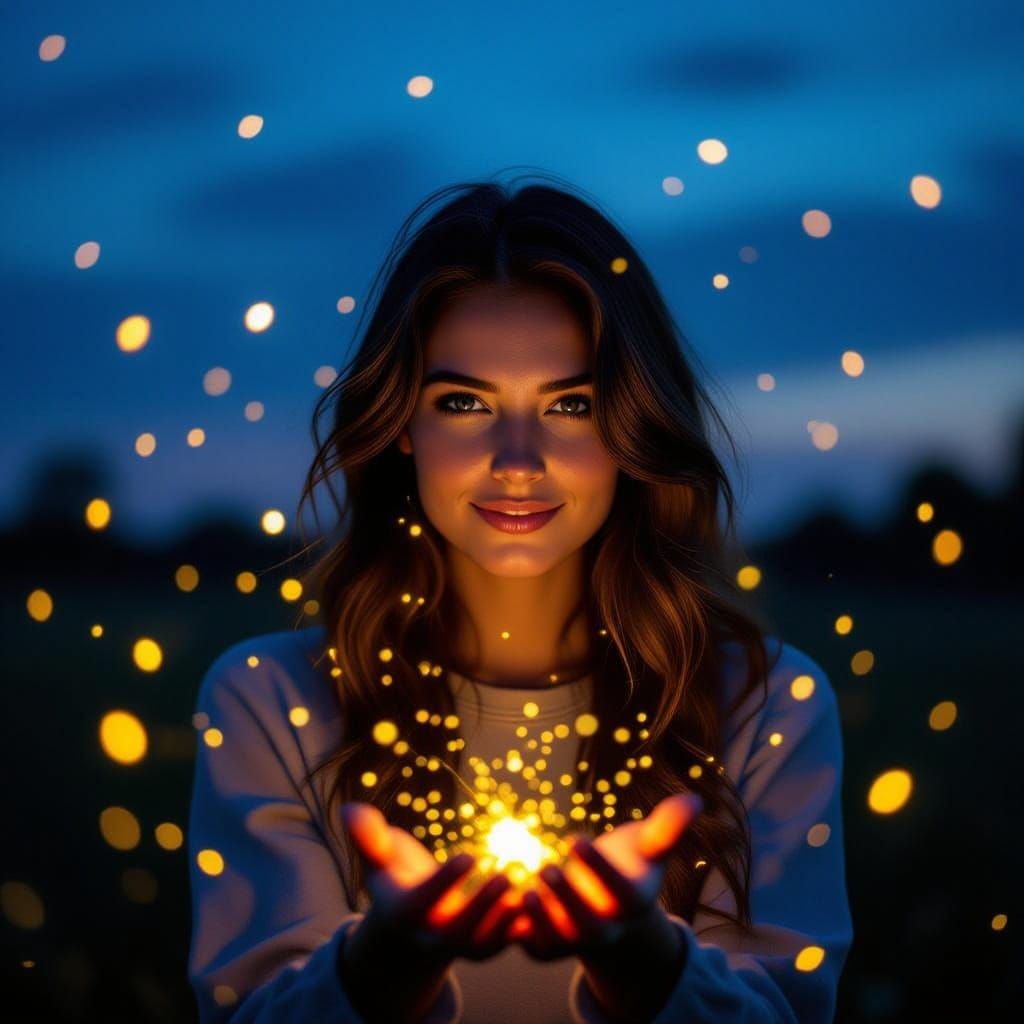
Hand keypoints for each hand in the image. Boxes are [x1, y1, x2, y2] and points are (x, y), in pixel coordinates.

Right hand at [338, 801, 523, 1019]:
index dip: (446, 881)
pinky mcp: (484, 946)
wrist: (407, 926)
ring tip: (528, 888)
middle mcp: (431, 935)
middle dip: (482, 905)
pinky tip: (544, 899)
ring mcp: (458, 945)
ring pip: (484, 944)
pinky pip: (506, 943)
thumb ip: (367, 836)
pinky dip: (525, 928)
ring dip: (507, 921)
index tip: (469, 854)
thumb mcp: (377, 857)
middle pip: (457, 930)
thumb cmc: (393, 878)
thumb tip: (349, 808)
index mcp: (404, 912)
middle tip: (506, 874)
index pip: (424, 901)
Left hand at [515, 792, 702, 961]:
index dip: (598, 868)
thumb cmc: (632, 868)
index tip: (576, 837)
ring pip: (558, 941)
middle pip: (590, 926)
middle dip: (568, 899)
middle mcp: (607, 929)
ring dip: (541, 920)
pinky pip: (531, 945)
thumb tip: (695, 800)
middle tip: (546, 867)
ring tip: (523, 890)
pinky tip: (501, 901)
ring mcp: (576, 942)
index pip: (620, 892)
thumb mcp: (650, 847)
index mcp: (632, 902)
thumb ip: (668, 827)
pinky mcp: (547, 946)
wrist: (613, 913)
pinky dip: (516, 931)